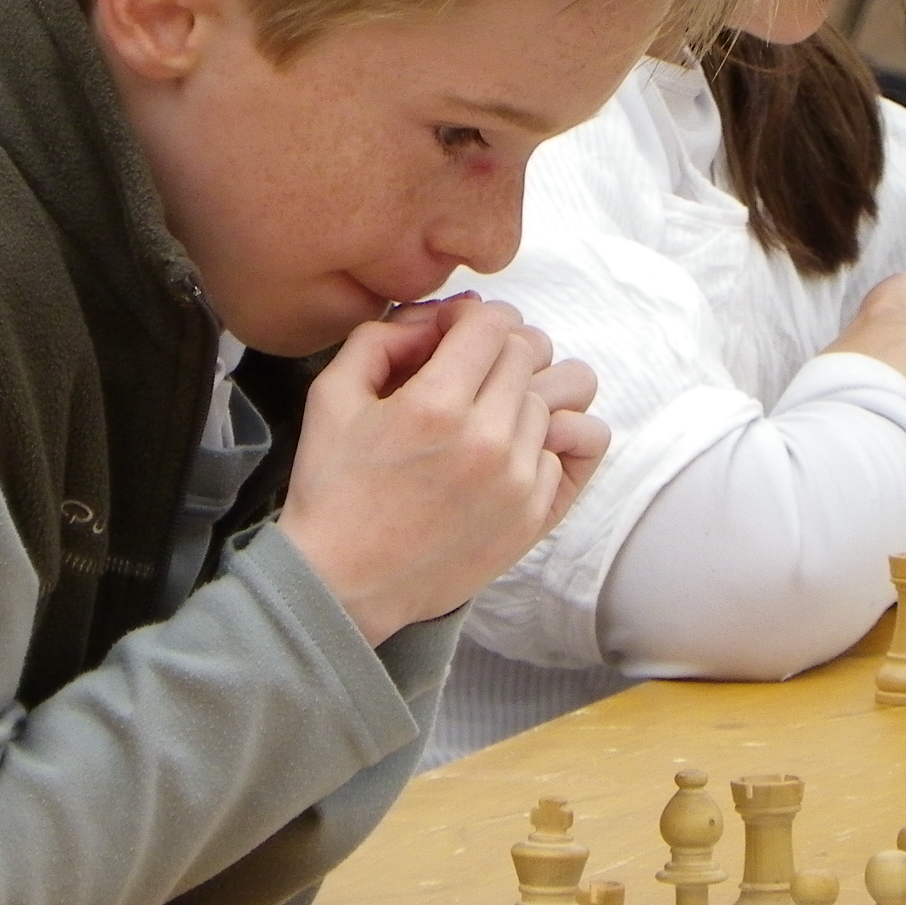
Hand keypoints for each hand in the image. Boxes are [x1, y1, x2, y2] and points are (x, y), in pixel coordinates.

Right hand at [276, 295, 606, 644]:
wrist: (344, 585)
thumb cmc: (333, 489)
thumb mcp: (331, 395)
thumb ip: (383, 336)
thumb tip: (438, 320)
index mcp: (435, 405)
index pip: (493, 322)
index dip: (469, 319)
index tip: (448, 339)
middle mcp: (488, 440)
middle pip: (529, 351)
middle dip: (496, 349)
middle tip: (464, 374)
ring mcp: (519, 481)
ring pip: (557, 395)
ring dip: (522, 392)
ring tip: (487, 412)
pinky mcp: (536, 515)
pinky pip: (574, 446)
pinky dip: (543, 440)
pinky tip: (508, 450)